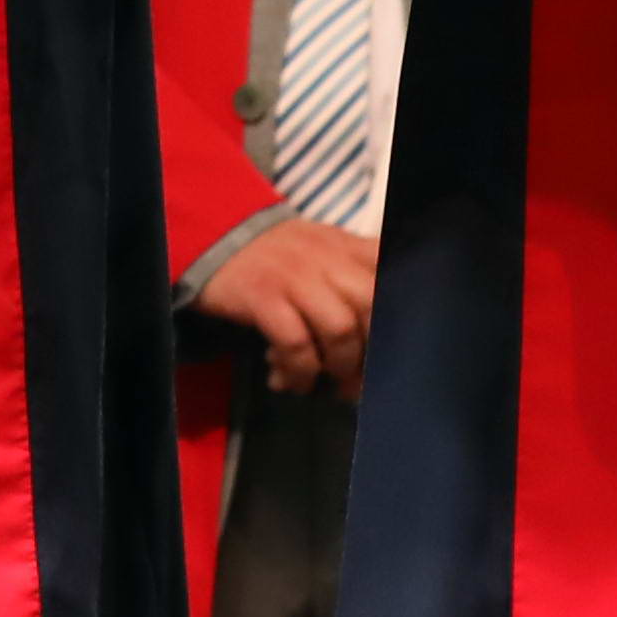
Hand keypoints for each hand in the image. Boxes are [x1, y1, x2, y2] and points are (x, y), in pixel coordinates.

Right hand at [191, 213, 381, 397]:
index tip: (393, 346)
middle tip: (358, 379)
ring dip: (338, 366)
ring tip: (326, 382)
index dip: (404, 312)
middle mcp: (328, 257)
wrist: (212, 234)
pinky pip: (296, 344)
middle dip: (372, 351)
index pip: (392, 274)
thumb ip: (356, 270)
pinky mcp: (263, 296)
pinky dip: (299, 371)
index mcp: (347, 246)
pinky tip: (291, 382)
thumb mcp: (323, 248)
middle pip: (373, 307)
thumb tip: (383, 323)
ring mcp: (295, 276)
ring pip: (340, 330)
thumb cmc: (275, 252)